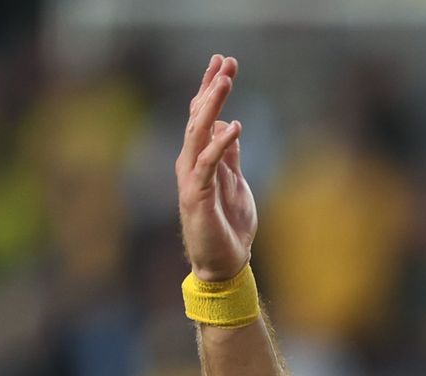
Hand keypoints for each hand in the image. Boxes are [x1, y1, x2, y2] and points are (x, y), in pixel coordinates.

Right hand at [176, 55, 256, 281]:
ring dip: (212, 106)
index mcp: (200, 159)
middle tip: (225, 62)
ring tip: (225, 82)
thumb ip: (230, 156)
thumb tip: (229, 127)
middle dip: (211, 88)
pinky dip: (220, 144)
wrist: (224, 262)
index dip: (210, 89)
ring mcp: (191, 178)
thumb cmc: (228, 225)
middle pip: (198, 118)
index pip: (203, 117)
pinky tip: (234, 127)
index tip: (223, 63)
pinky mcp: (197, 195)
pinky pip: (208, 164)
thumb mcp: (236, 183)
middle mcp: (190, 163)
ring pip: (198, 134)